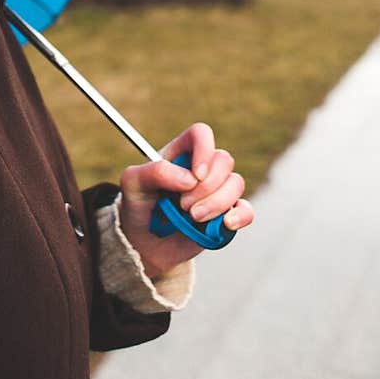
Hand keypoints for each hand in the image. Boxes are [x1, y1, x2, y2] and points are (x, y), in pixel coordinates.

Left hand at [117, 122, 253, 277]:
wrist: (144, 244)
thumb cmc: (137, 206)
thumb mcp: (132, 184)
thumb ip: (156, 172)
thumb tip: (190, 179)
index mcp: (180, 153)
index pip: (201, 134)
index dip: (204, 150)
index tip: (197, 175)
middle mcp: (203, 168)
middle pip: (223, 160)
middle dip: (206, 187)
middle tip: (183, 206)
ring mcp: (217, 191)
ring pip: (236, 183)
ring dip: (217, 203)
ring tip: (193, 218)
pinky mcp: (226, 215)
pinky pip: (246, 210)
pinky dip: (240, 216)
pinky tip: (225, 224)